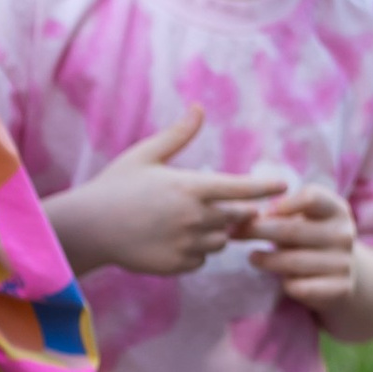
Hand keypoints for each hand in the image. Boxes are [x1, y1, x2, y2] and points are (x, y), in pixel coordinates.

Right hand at [48, 104, 284, 277]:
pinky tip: (170, 240)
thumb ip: (179, 135)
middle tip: (208, 205)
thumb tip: (199, 107)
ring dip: (213, 232)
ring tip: (183, 223)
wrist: (88, 228)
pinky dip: (194, 251)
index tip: (284, 185)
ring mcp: (187, 243)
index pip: (242, 188)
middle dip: (231, 211)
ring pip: (220, 241)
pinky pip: (201, 259)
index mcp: (192, 187)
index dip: (266, 186)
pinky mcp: (178, 265)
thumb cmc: (115, 186)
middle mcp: (195, 217)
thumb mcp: (145, 155)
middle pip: (236, 217)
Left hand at [245, 177, 359, 309]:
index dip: (282, 204)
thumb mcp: (301, 220)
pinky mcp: (340, 289)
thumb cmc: (308, 239)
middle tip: (232, 233)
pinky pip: (301, 287)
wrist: (339, 275)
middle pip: (292, 230)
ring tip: (252, 257)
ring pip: (293, 261)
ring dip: (266, 260)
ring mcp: (344, 262)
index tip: (262, 211)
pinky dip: (287, 284)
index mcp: (336, 210)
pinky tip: (282, 281)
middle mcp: (344, 234)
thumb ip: (280, 214)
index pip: (311, 197)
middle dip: (256, 231)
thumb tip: (243, 215)